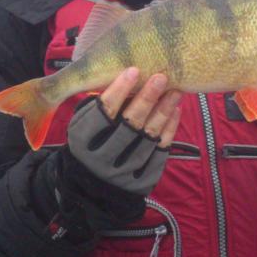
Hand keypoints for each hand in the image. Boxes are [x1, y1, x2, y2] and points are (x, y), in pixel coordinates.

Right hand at [67, 68, 182, 194]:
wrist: (92, 186)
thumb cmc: (88, 142)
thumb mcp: (81, 124)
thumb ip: (96, 104)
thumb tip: (122, 76)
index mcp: (84, 140)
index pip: (104, 111)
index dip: (118, 90)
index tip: (133, 70)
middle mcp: (104, 158)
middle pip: (130, 123)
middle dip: (147, 98)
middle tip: (160, 77)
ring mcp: (126, 170)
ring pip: (149, 136)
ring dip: (164, 110)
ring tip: (174, 90)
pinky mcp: (144, 178)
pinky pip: (161, 149)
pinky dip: (170, 128)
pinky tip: (175, 110)